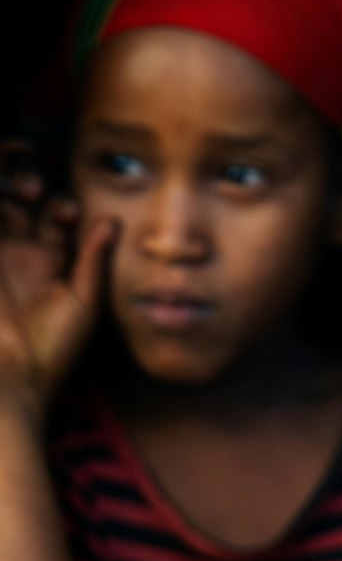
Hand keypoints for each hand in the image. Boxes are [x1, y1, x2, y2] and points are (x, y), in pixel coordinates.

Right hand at [0, 141, 115, 405]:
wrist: (14, 374)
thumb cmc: (54, 347)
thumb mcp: (83, 301)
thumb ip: (94, 260)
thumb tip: (113, 220)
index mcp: (50, 263)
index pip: (56, 218)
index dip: (63, 205)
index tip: (70, 212)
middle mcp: (20, 254)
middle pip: (24, 202)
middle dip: (31, 186)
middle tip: (37, 192)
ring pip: (1, 204)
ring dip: (10, 188)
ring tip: (24, 192)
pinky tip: (6, 194)